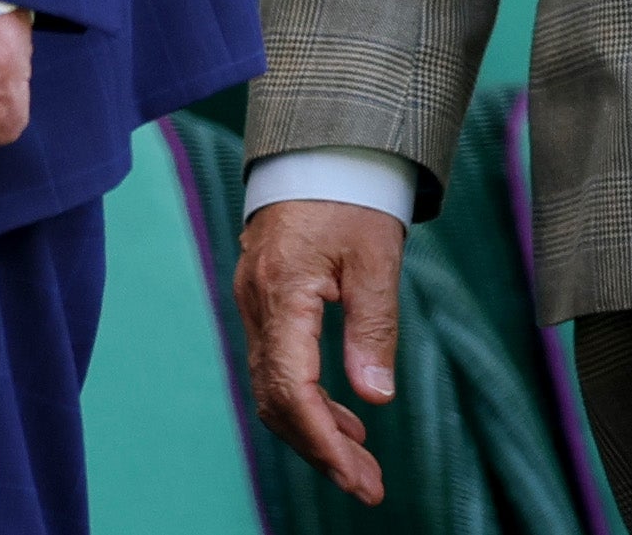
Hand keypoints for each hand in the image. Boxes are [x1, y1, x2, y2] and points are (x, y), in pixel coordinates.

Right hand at [236, 197, 406, 505]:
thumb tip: (374, 398)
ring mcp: (255, 304)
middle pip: (277, 399)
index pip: (290, 388)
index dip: (320, 439)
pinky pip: (277, 365)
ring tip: (361, 465)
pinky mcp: (265, 301)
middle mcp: (257, 304)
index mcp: (282, 292)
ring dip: (315, 431)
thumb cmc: (351, 193)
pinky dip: (308, 400)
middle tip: (368, 487)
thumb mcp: (376, 256)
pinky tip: (346, 419)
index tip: (356, 475)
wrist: (320, 146)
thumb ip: (373, 327)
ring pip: (274, 388)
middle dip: (320, 449)